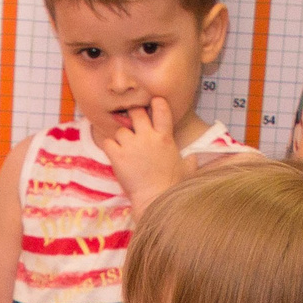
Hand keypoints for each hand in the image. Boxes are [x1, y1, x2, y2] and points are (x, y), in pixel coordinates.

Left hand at [92, 98, 190, 212]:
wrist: (155, 200)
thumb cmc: (172, 187)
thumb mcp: (186, 170)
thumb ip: (190, 160)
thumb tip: (194, 157)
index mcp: (165, 138)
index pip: (161, 110)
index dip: (156, 103)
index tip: (153, 102)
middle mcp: (148, 137)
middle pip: (136, 113)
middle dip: (134, 115)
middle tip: (132, 124)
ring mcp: (131, 146)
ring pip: (121, 130)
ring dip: (121, 137)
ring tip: (124, 147)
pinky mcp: (117, 157)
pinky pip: (108, 143)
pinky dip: (109, 147)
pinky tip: (113, 153)